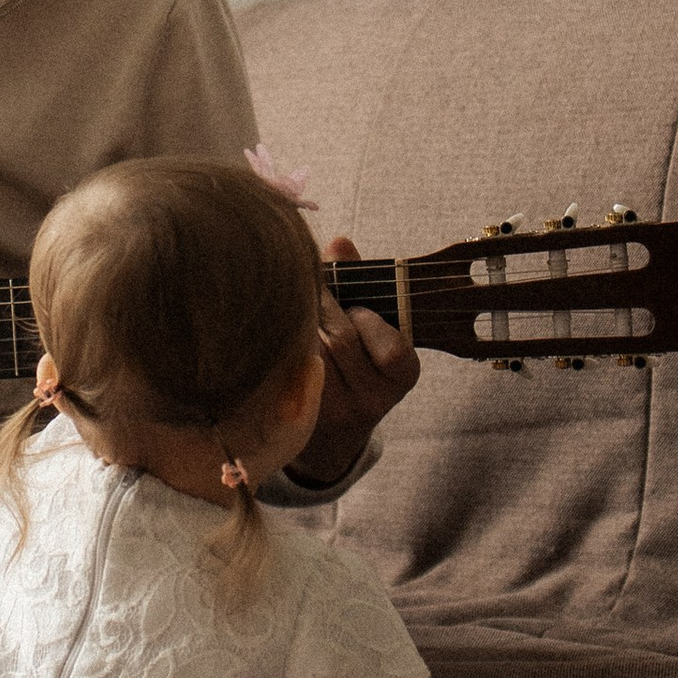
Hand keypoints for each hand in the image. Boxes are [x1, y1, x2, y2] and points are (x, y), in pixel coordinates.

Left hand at [288, 234, 418, 488]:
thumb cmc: (351, 361)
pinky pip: (288, 369)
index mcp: (402, 375)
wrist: (328, 434)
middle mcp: (373, 400)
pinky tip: (276, 336)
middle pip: (342, 339)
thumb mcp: (368, 326)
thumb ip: (358, 284)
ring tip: (291, 310)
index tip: (354, 307)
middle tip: (308, 290)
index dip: (367, 318)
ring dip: (298, 322)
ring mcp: (336, 413)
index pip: (391, 346)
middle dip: (324, 306)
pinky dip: (281, 345)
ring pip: (311, 351)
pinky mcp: (301, 417)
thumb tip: (339, 243)